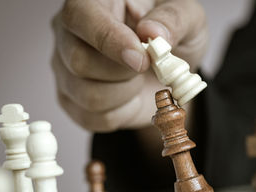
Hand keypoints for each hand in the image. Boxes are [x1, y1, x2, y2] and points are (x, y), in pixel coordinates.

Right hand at [52, 0, 206, 131]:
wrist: (171, 72)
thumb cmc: (174, 37)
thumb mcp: (188, 19)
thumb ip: (173, 20)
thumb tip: (153, 32)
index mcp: (95, 4)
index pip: (81, 17)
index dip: (109, 39)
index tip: (140, 59)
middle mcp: (72, 35)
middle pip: (79, 61)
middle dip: (124, 73)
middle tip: (147, 67)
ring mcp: (67, 70)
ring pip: (87, 95)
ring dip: (126, 94)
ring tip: (139, 79)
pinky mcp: (74, 101)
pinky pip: (94, 118)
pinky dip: (123, 112)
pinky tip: (131, 96)